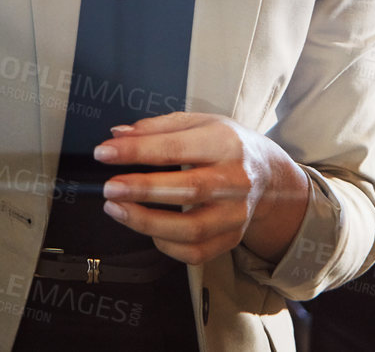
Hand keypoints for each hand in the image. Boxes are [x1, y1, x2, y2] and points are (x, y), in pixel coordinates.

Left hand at [94, 112, 310, 265]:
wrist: (269, 175)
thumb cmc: (227, 145)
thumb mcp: (198, 122)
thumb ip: (157, 128)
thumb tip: (118, 135)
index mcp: (225, 142)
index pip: (176, 148)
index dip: (137, 151)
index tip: (105, 152)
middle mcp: (236, 179)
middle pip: (188, 190)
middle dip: (143, 190)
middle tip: (109, 188)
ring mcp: (236, 213)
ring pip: (192, 229)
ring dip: (147, 222)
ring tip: (117, 209)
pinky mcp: (233, 238)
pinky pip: (196, 252)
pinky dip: (167, 244)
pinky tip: (149, 228)